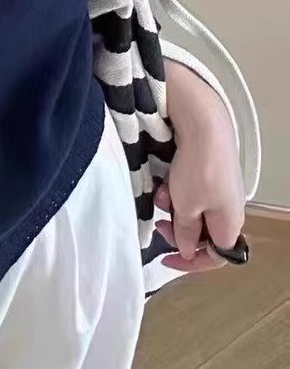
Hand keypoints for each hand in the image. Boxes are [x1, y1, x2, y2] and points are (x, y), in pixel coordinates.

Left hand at [153, 59, 245, 272]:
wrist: (204, 127)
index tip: (166, 259)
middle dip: (177, 229)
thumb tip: (188, 251)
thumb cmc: (198, 171)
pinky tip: (164, 180)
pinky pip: (188, 191)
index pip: (215, 255)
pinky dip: (174, 189)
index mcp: (230, 224)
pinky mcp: (207, 172)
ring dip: (172, 206)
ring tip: (161, 194)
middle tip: (159, 223)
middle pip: (201, 232)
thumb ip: (187, 233)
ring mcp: (218, 189)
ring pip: (191, 210)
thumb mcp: (186, 208)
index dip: (190, 262)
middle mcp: (228, 209)